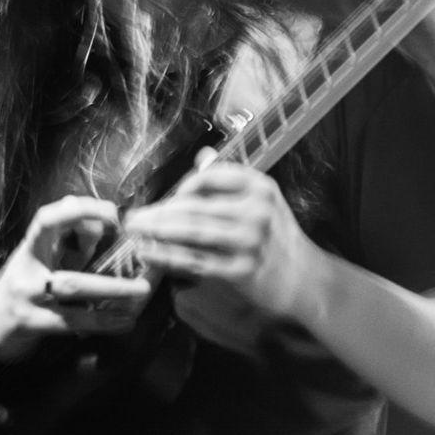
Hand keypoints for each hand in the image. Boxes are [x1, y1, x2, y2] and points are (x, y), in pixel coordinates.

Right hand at [0, 195, 151, 362]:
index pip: (47, 219)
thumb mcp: (43, 255)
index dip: (78, 211)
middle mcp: (26, 268)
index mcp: (31, 246)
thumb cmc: (28, 281)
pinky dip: (103, 322)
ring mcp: (27, 297)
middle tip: (134, 243)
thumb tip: (102, 221)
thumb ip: (70, 238)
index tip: (112, 212)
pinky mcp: (31, 323)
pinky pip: (71, 321)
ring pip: (73, 287)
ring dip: (112, 290)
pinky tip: (125, 322)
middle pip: (64, 243)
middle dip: (109, 260)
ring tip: (141, 293)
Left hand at [125, 156, 323, 321]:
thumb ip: (230, 179)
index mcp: (260, 187)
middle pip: (196, 206)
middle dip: (158, 212)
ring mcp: (250, 242)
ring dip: (157, 232)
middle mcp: (257, 211)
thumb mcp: (263, 200)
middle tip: (130, 216)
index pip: (211, 175)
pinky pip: (196, 261)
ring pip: (192, 233)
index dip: (184, 185)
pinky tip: (148, 254)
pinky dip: (168, 257)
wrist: (304, 279)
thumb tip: (202, 155)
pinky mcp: (241, 271)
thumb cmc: (275, 235)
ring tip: (134, 232)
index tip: (168, 197)